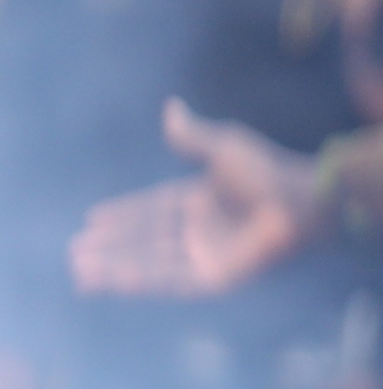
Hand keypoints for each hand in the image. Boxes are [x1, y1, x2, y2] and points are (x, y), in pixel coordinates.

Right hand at [73, 107, 328, 298]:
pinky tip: (115, 280)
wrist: (302, 202)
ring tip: (80, 271)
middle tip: (74, 253)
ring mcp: (210, 255)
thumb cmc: (270, 172)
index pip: (151, 210)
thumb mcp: (223, 148)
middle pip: (145, 242)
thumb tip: (171, 107)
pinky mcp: (220, 279)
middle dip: (109, 248)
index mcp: (202, 200)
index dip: (121, 216)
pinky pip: (174, 281)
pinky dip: (144, 280)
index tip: (91, 221)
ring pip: (152, 264)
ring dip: (116, 268)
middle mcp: (203, 231)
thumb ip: (191, 135)